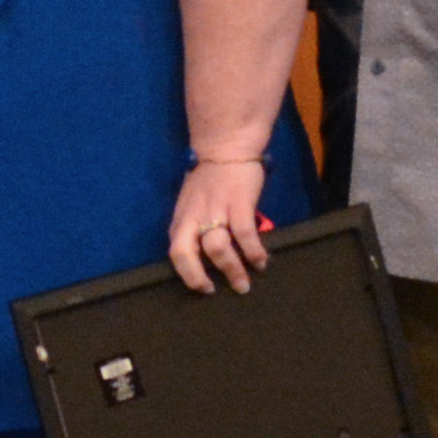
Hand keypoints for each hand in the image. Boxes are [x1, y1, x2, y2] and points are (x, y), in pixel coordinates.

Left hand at [164, 154, 269, 293]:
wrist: (225, 146)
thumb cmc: (209, 177)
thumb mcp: (192, 204)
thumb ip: (194, 226)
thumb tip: (205, 255)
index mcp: (182, 219)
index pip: (176, 253)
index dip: (187, 274)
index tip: (203, 287)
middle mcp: (194, 217)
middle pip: (187, 254)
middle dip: (199, 277)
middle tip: (215, 291)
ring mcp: (216, 210)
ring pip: (217, 248)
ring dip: (232, 270)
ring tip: (244, 284)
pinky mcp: (238, 203)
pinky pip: (245, 234)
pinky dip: (253, 251)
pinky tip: (261, 261)